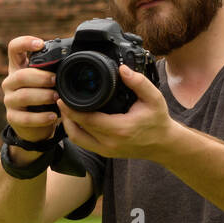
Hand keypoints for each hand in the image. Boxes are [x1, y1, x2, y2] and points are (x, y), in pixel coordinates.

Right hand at [2, 35, 59, 143]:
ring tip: (57, 98)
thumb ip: (52, 70)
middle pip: (20, 75)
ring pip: (23, 96)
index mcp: (18, 67)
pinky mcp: (12, 117)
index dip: (24, 43)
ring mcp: (9, 100)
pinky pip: (26, 118)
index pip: (14, 48)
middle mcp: (10, 82)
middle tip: (56, 80)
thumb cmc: (43, 97)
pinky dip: (41, 117)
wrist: (35, 125)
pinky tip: (53, 116)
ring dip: (43, 96)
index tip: (40, 44)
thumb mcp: (46, 80)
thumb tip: (72, 58)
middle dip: (41, 77)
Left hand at [58, 64, 177, 160]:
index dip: (71, 109)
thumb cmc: (158, 121)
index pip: (87, 120)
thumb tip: (122, 69)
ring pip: (77, 139)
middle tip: (60, 100)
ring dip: (68, 124)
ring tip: (65, 109)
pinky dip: (75, 131)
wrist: (163, 144)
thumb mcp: (154, 98)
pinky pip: (83, 143)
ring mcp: (106, 150)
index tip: (63, 98)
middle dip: (66, 114)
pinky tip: (75, 119)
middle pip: (77, 130)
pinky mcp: (105, 153)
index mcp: (119, 129)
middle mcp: (110, 143)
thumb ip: (139, 83)